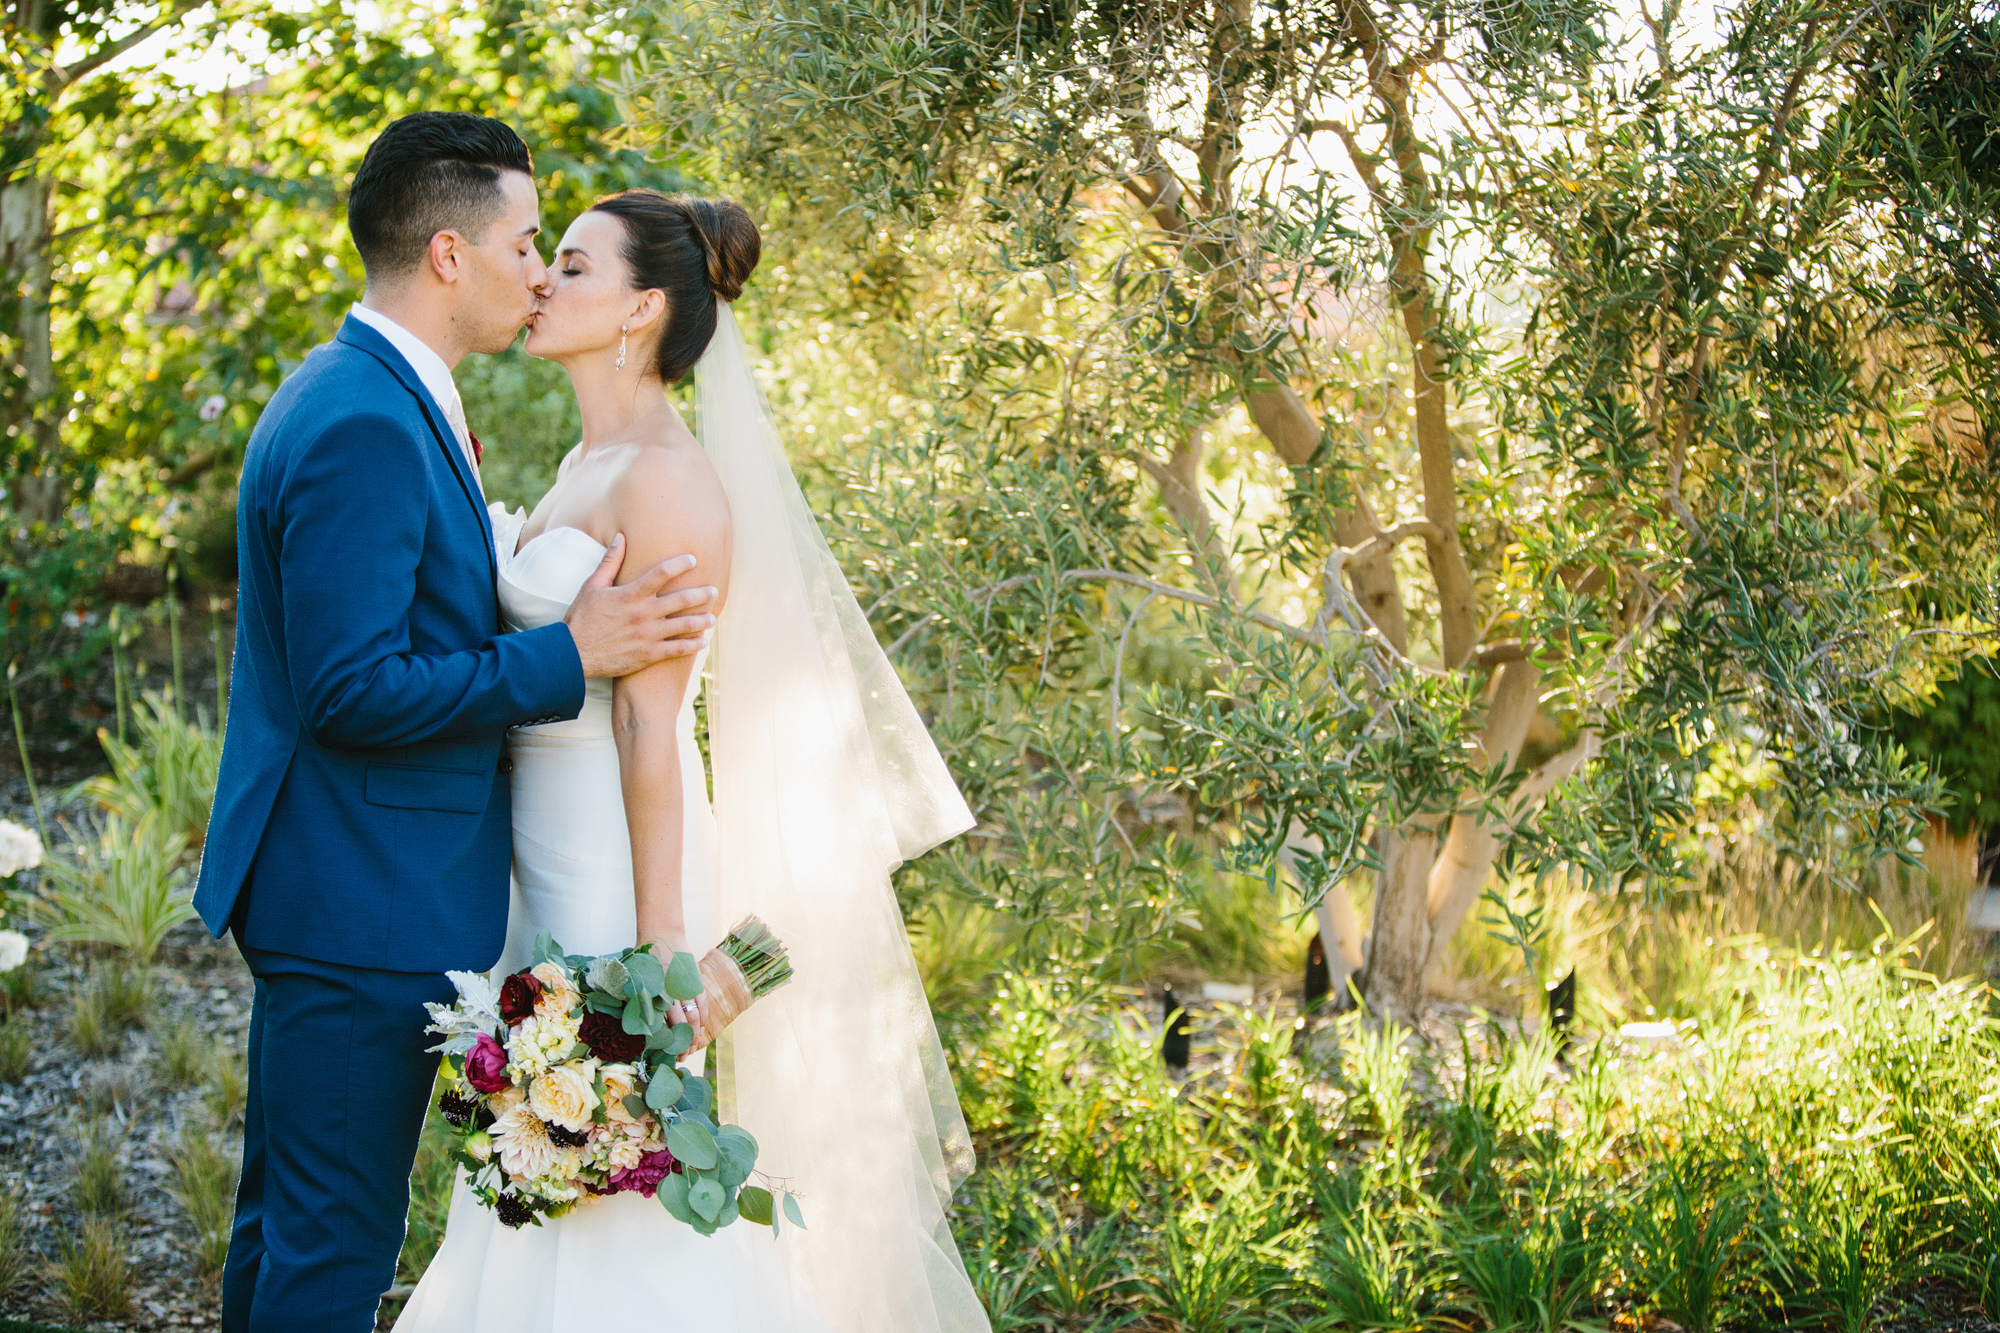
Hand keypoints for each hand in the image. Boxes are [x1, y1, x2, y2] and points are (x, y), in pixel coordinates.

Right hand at [563, 535, 718, 678]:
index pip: (661, 573)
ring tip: (713, 618)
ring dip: (702, 621)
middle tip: (714, 590)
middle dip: (701, 594)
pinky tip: (703, 642)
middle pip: (681, 600)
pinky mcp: (648, 654)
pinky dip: (692, 645)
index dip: (680, 564)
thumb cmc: (582, 618)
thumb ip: (610, 562)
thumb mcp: (592, 586)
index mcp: (630, 594)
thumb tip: (620, 537)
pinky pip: (676, 650)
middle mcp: (643, 613)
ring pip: (683, 626)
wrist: (573, 653)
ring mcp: (647, 635)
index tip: (693, 559)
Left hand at [648, 932, 710, 1049]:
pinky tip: (702, 1029)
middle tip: (682, 1057)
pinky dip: (704, 1018)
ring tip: (693, 1047)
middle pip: (681, 1028)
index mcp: (654, 997)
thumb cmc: (645, 959)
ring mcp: (685, 988)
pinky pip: (703, 1004)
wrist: (661, 934)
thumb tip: (643, 1026)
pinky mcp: (695, 982)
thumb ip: (643, 1002)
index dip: (668, 1045)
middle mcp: (671, 995)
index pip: (664, 1028)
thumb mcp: (639, 982)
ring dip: (695, 1036)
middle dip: (683, 1045)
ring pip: (694, 1019)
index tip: (668, 1056)